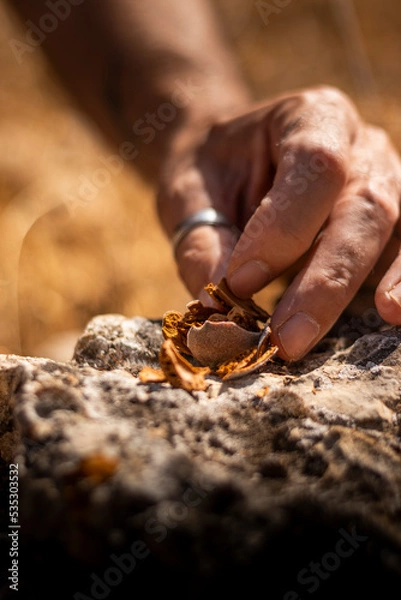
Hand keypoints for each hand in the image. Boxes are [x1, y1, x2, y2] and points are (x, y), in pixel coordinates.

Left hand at [157, 86, 400, 360]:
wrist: (234, 162)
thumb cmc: (212, 175)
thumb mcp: (187, 195)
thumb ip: (201, 244)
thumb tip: (219, 306)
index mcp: (309, 117)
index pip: (314, 166)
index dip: (284, 228)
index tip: (240, 282)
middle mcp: (360, 145)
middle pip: (366, 206)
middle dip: (328, 280)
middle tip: (287, 340)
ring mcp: (385, 181)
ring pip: (397, 228)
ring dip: (386, 280)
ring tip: (381, 318)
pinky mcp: (391, 222)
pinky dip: (400, 280)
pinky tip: (390, 313)